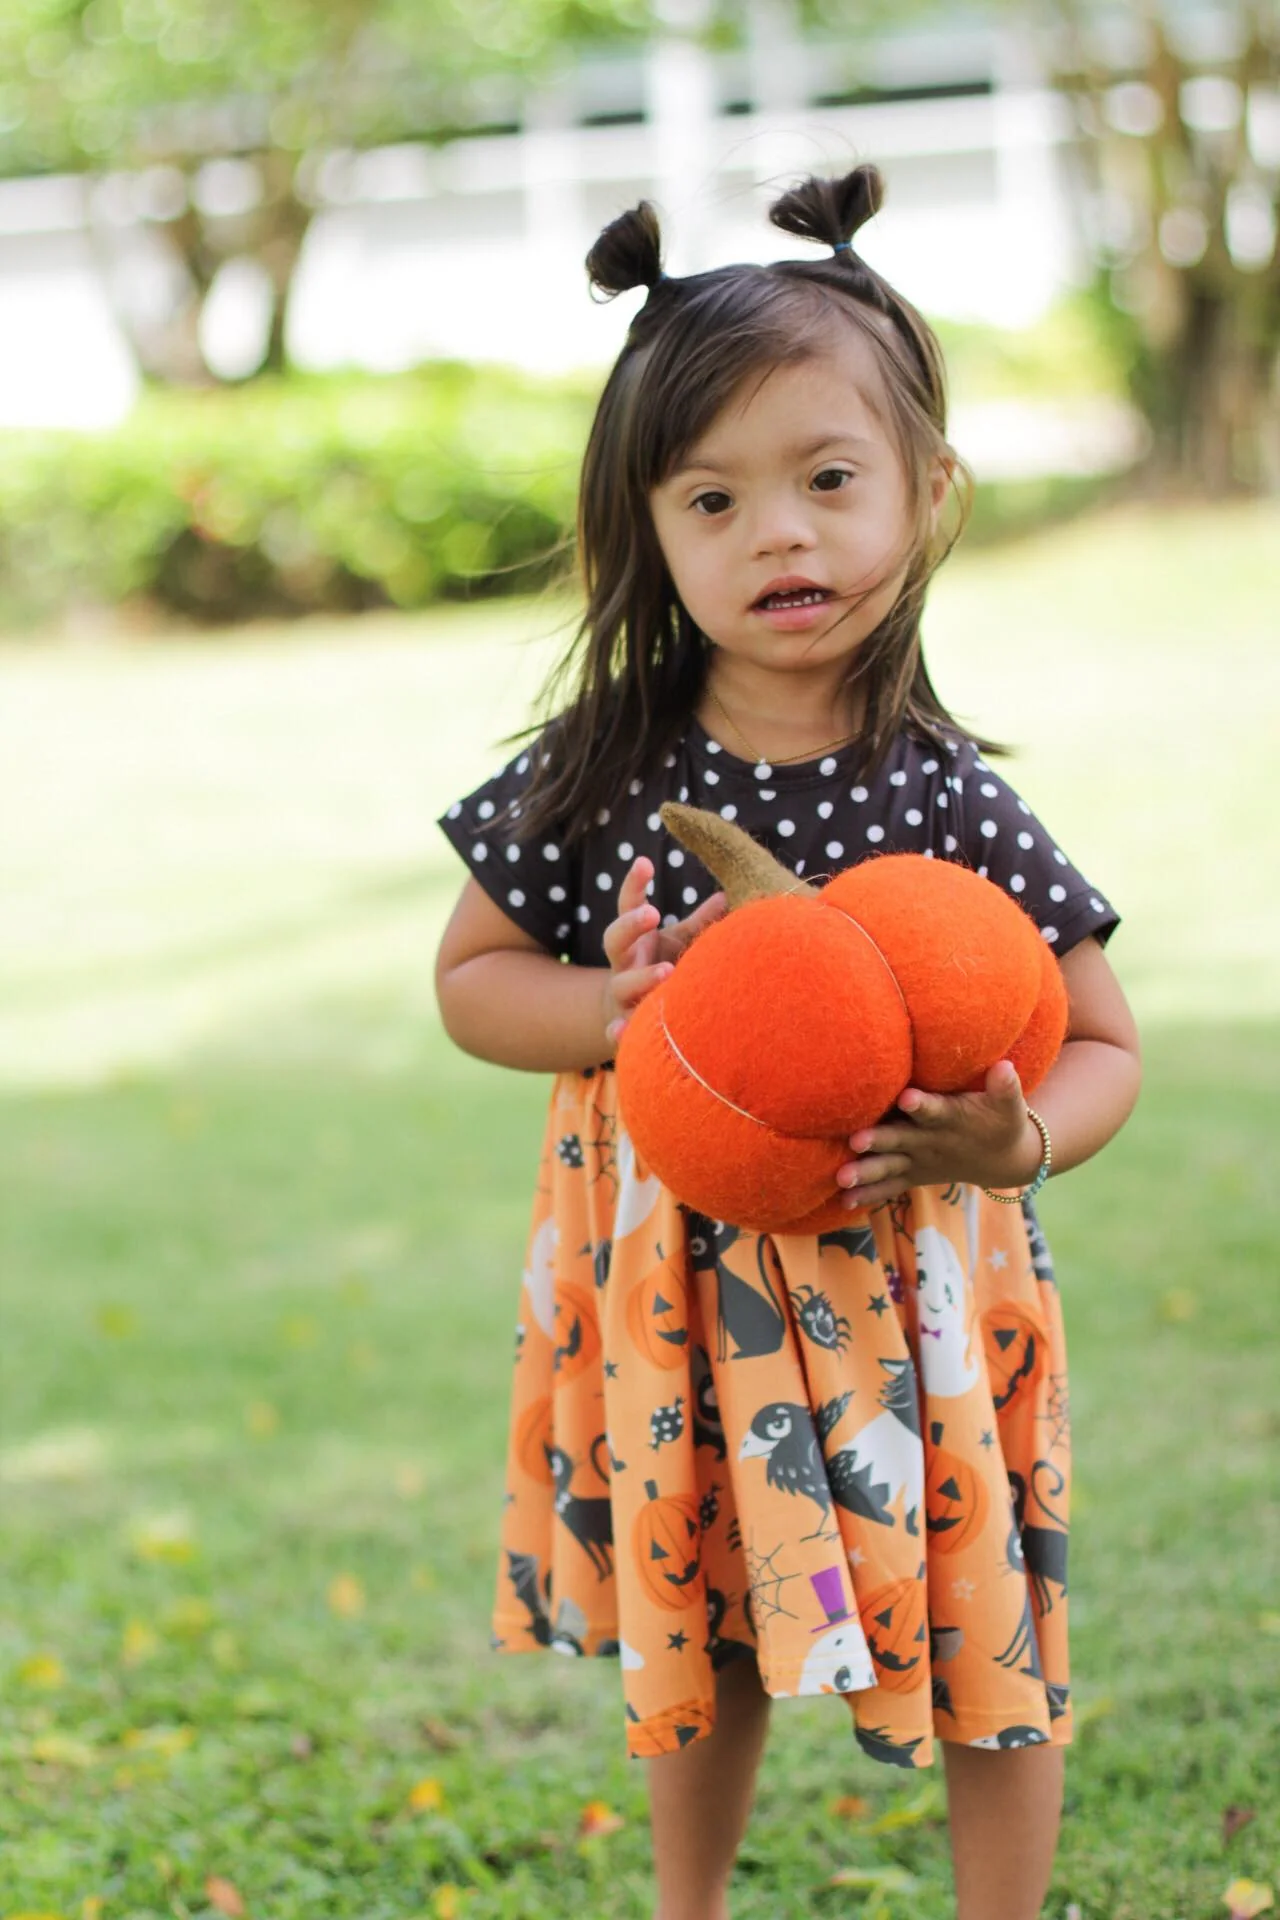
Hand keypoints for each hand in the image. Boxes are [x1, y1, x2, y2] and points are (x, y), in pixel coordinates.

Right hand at [602, 857, 725, 1048]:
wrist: (631, 1012)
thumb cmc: (662, 966)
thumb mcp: (681, 941)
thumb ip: (702, 921)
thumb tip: (729, 896)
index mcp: (637, 937)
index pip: (629, 905)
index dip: (633, 884)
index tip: (645, 862)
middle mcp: (624, 962)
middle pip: (614, 939)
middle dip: (630, 925)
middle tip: (651, 913)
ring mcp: (622, 993)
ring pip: (622, 984)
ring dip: (642, 977)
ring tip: (667, 971)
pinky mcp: (625, 1023)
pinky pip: (616, 1030)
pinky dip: (618, 1032)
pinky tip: (623, 1030)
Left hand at [836, 1061, 1045, 1209]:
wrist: (1004, 1160)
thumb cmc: (1002, 1120)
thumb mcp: (1010, 1104)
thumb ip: (1004, 1086)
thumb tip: (1005, 1066)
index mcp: (952, 1120)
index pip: (936, 1111)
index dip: (922, 1105)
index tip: (906, 1097)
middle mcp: (931, 1142)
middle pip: (901, 1140)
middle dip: (879, 1140)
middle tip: (855, 1140)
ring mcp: (920, 1161)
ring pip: (890, 1166)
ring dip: (866, 1172)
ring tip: (841, 1178)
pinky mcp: (913, 1174)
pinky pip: (890, 1187)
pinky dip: (868, 1195)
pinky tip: (843, 1202)